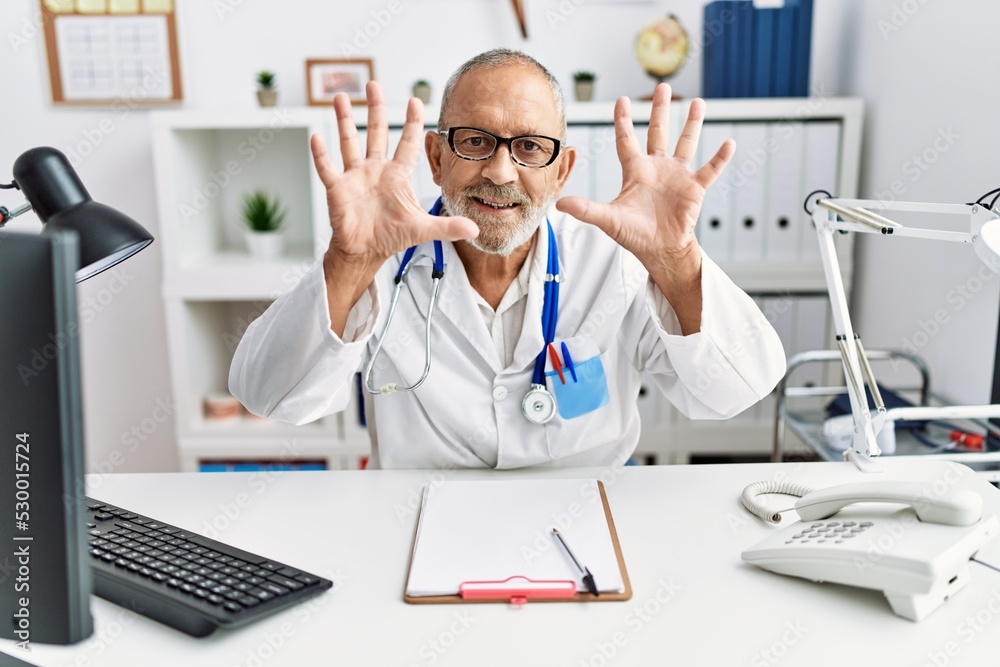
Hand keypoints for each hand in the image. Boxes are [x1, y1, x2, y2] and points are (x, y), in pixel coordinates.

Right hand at [311, 81, 477, 273]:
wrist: (365, 251)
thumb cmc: (391, 236)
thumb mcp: (423, 229)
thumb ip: (448, 227)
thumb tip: (475, 230)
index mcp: (397, 175)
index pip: (407, 144)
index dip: (411, 123)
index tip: (414, 100)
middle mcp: (375, 170)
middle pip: (375, 133)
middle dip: (375, 109)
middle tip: (374, 85)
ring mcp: (355, 177)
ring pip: (349, 142)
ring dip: (344, 120)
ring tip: (340, 97)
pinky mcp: (338, 189)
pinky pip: (327, 168)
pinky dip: (321, 154)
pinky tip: (316, 137)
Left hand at [555, 83, 733, 277]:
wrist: (659, 251)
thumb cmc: (634, 236)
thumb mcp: (609, 220)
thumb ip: (587, 209)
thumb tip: (560, 205)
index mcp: (635, 172)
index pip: (626, 140)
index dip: (623, 121)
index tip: (621, 99)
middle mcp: (657, 168)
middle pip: (658, 132)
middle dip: (659, 110)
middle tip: (662, 87)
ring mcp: (677, 176)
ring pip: (686, 143)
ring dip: (692, 124)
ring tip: (698, 102)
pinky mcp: (694, 188)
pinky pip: (709, 169)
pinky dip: (719, 158)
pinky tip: (729, 143)